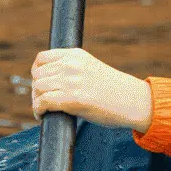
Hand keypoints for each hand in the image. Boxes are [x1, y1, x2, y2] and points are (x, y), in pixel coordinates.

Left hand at [29, 48, 153, 130]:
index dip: (36, 72)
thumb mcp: (91, 69)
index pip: (42, 58)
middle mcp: (71, 65)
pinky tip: (42, 115)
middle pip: (38, 74)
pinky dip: (38, 110)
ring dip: (36, 100)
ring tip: (43, 109)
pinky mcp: (72, 99)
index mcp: (76, 55)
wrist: (133, 101)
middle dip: (36, 89)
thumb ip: (72, 69)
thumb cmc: (114, 90)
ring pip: (39, 88)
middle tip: (42, 101)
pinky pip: (43, 102)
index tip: (40, 83)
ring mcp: (71, 81)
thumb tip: (50, 80)